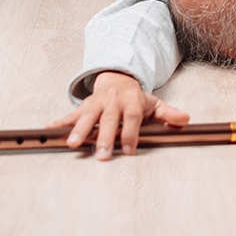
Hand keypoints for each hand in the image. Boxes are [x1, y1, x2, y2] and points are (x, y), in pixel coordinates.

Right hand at [48, 71, 189, 159]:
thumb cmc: (136, 99)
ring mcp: (96, 104)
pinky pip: (70, 115)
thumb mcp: (155, 104)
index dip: (130, 134)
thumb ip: (169, 114)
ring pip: (87, 116)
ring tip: (72, 143)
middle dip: (103, 137)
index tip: (127, 150)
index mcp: (132, 101)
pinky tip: (49, 130)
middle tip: (101, 155)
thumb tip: (186, 120)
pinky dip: (60, 123)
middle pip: (108, 120)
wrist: (117, 81)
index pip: (132, 118)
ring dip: (79, 130)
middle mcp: (113, 102)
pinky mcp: (83, 107)